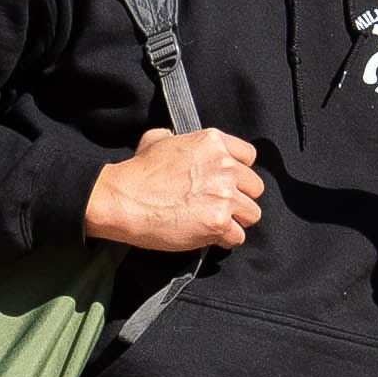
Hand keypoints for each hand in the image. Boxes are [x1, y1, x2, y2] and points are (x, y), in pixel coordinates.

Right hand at [84, 127, 264, 252]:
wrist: (122, 200)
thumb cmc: (136, 172)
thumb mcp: (156, 140)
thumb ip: (175, 137)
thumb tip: (173, 136)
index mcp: (213, 142)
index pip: (249, 157)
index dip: (238, 173)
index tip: (227, 183)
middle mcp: (224, 166)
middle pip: (255, 187)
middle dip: (239, 198)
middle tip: (218, 206)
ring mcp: (224, 195)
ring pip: (252, 214)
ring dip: (235, 220)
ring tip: (214, 223)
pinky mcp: (218, 222)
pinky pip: (238, 236)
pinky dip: (224, 239)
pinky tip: (208, 236)